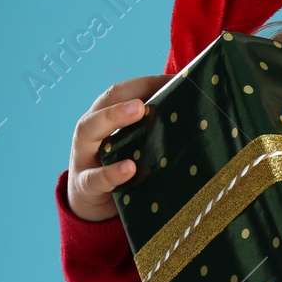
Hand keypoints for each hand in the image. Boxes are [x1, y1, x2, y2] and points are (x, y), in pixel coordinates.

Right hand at [66, 75, 172, 221]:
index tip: (177, 79)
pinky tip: (129, 168)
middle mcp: (93, 128)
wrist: (93, 202)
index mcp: (106, 115)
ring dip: (114, 116)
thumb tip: (196, 110)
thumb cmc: (120, 164)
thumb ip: (154, 128)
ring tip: (139, 110)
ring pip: (90, 130)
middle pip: (105, 102)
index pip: (124, 91)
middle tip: (151, 92)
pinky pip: (94, 177)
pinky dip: (111, 172)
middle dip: (130, 90)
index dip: (148, 83)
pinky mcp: (86, 184)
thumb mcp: (135, 144)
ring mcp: (84, 155)